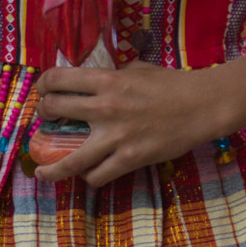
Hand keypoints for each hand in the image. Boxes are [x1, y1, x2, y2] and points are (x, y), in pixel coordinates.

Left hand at [29, 60, 232, 186]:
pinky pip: (98, 175)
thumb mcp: (138, 70)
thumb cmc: (173, 84)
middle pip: (53, 110)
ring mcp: (117, 136)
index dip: (42, 86)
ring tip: (42, 173)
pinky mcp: (130, 158)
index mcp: (107, 80)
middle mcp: (105, 107)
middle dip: (42, 116)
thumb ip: (113, 75)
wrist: (203, 106)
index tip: (42, 93)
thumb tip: (94, 79)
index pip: (58, 79)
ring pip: (69, 160)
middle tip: (44, 123)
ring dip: (51, 168)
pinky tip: (88, 175)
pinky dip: (90, 177)